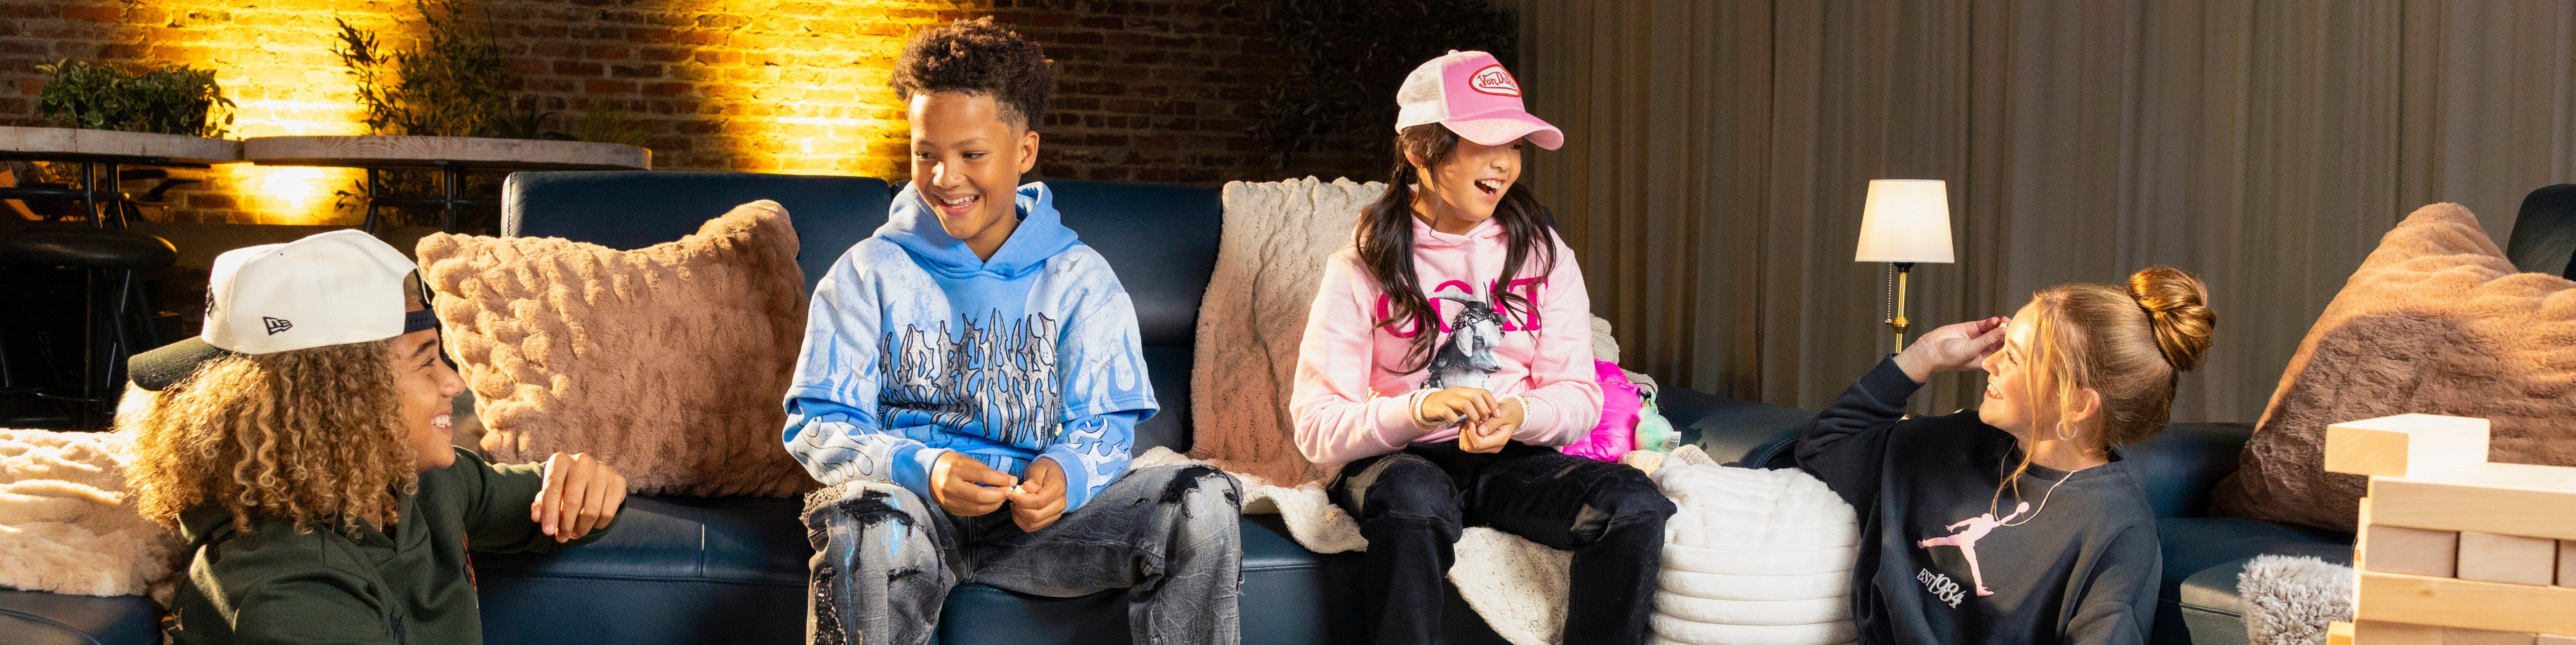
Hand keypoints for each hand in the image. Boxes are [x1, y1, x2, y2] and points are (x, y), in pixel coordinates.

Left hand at [531, 452, 626, 542]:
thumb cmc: (565, 487)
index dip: (549, 514)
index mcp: (560, 461)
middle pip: (573, 501)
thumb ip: (540, 505)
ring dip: (582, 528)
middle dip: (566, 525)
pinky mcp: (618, 480)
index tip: (548, 532)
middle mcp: (582, 461)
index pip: (552, 489)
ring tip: (576, 533)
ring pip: (592, 510)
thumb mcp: (550, 493)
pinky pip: (608, 512)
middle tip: (562, 538)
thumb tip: (537, 517)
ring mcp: (602, 470)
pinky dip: (599, 524)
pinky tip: (593, 524)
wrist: (591, 477)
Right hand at [931, 452, 1016, 516]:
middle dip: (999, 495)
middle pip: (980, 496)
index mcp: (955, 470)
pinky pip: (973, 513)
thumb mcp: (968, 461)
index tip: (1012, 480)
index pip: (982, 476)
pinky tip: (992, 503)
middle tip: (1008, 491)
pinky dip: (986, 509)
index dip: (1000, 480)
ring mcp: (950, 501)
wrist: (929, 474)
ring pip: (978, 508)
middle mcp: (950, 487)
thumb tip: (1009, 480)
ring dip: (995, 504)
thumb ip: (988, 471)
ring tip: (1002, 497)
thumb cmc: (952, 464)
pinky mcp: (952, 510)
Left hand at [1006, 458, 1067, 531]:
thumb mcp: (1038, 468)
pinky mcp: (1049, 520)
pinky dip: (1021, 520)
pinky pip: (1032, 527)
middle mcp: (1060, 504)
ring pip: (1033, 523)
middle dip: (1019, 508)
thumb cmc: (1045, 470)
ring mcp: (1055, 514)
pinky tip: (1018, 510)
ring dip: (1019, 515)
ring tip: (1015, 503)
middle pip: (1036, 516)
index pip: (1039, 501)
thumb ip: (1034, 479)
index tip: (1011, 493)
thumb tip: (1026, 488)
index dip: (1022, 500)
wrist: (1054, 476)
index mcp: (1058, 489)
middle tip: (1012, 498)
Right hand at [1419, 387, 1496, 428]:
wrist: (1428, 405)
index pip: (1483, 392)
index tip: (1497, 415)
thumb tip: (1493, 413)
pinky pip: (1447, 412)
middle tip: (1483, 420)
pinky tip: (1456, 422)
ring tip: (1473, 423)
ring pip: (1464, 403)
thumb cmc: (1450, 405)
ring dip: (1472, 415)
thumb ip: (1476, 405)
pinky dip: (1454, 419)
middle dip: (1483, 409)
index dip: (1492, 403)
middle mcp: (1457, 392)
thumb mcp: (1464, 402)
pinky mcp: (1437, 407)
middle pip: (1475, 395)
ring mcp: (1447, 399)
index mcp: (1465, 390)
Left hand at [1459, 396, 1521, 452]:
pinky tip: (1470, 424)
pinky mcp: (1481, 443)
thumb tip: (1480, 432)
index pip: (1479, 444)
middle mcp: (1492, 447)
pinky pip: (1466, 442)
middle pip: (1470, 448)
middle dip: (1466, 433)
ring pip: (1466, 446)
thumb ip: (1493, 423)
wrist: (1512, 414)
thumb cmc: (1509, 412)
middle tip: (1469, 419)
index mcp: (1499, 441)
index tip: (1471, 420)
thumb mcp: (1504, 414)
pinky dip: (1465, 433)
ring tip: (1470, 421)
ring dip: (1464, 433)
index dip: (1471, 432)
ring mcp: (1486, 447)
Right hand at [1894, 316, 2009, 382]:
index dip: (2009, 345)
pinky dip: (1990, 322)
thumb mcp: (1971, 350)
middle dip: (2007, 333)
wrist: (1931, 349)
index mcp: (1985, 359)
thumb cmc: (1949, 357)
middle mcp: (1983, 349)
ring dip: (1999, 326)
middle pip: (2000, 340)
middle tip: (2013, 327)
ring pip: (1993, 331)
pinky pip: (1984, 325)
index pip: (2001, 352)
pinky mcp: (1971, 329)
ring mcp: (1978, 338)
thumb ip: (1987, 340)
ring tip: (2004, 320)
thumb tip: (2002, 331)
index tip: (2017, 338)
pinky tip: (1994, 320)